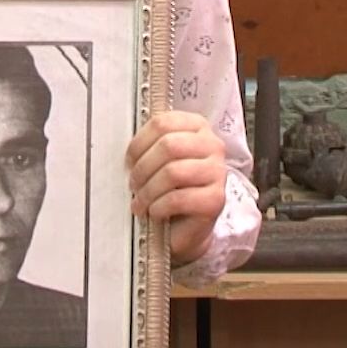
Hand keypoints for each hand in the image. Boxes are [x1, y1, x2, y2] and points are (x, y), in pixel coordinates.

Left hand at [125, 111, 226, 265]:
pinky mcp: (216, 199)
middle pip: (168, 146)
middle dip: (143, 168)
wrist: (186, 224)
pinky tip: (154, 211)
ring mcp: (217, 172)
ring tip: (141, 202)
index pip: (162, 123)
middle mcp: (212, 145)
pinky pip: (178, 199)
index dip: (139, 143)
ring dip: (148, 191)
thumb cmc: (170, 187)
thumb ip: (149, 147)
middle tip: (133, 184)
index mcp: (197, 127)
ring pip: (173, 172)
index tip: (129, 161)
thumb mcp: (159, 160)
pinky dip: (159, 207)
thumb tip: (129, 152)